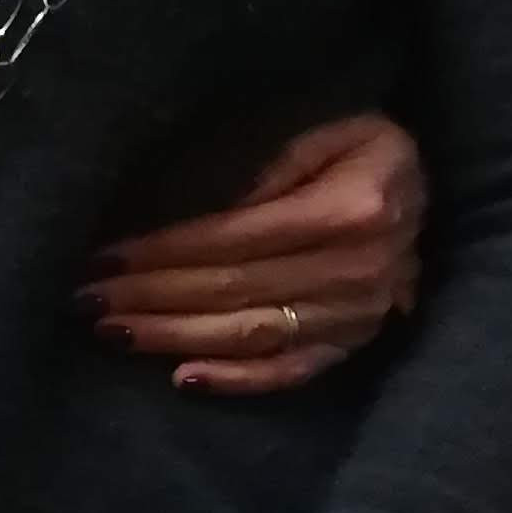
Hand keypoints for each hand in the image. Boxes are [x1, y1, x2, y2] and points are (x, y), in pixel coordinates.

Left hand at [86, 111, 423, 392]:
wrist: (425, 190)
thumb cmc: (358, 150)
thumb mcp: (325, 132)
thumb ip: (269, 163)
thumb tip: (203, 208)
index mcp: (349, 209)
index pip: (234, 238)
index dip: (163, 251)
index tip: (103, 257)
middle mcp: (358, 269)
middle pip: (233, 289)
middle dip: (150, 295)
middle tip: (86, 299)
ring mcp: (358, 314)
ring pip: (251, 333)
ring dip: (174, 336)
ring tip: (112, 331)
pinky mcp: (354, 343)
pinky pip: (292, 371)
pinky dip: (237, 380)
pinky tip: (182, 378)